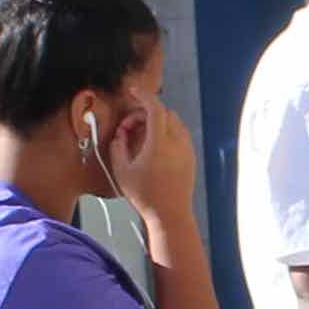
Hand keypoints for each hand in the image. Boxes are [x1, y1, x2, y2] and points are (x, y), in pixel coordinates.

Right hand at [109, 96, 200, 220]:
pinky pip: (179, 134)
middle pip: (163, 112)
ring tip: (140, 139)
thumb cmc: (145, 196)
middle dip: (144, 113)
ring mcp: (187, 149)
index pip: (155, 108)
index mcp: (159, 143)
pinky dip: (166, 132)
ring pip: (173, 122)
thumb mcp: (122, 171)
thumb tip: (120, 134)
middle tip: (129, 127)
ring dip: (156, 122)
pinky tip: (153, 148)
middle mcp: (177, 143)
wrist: (170, 216)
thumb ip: (118, 146)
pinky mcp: (191, 156)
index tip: (132, 92)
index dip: (142, 95)